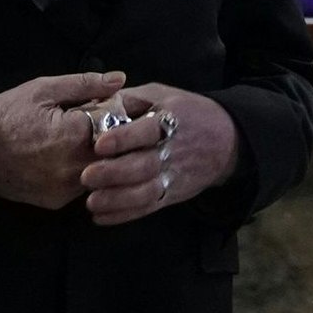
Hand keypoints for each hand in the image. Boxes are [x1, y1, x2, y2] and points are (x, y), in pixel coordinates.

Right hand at [0, 71, 124, 209]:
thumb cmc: (7, 114)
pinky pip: (83, 186)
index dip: (117, 113)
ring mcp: (65, 189)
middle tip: (99, 123)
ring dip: (99, 157)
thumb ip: (85, 84)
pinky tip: (67, 158)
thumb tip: (119, 79)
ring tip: (81, 141)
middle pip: (114, 153)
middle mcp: (74, 168)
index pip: (118, 124)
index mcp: (74, 135)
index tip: (108, 107)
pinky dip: (83, 172)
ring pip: (101, 172)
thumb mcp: (43, 89)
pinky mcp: (57, 202)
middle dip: (112, 138)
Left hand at [81, 82, 242, 223]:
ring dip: (117, 199)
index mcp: (170, 120)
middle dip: (114, 173)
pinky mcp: (172, 195)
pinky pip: (148, 208)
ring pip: (146, 192)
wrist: (226, 141)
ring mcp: (173, 176)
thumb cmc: (186, 113)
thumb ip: (130, 99)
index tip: (99, 144)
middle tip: (86, 176)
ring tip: (91, 202)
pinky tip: (100, 217)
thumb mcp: (161, 95)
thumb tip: (96, 104)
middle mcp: (172, 151)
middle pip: (144, 166)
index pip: (147, 131)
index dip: (124, 139)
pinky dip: (124, 215)